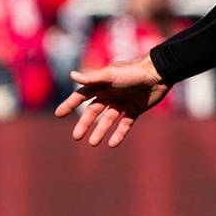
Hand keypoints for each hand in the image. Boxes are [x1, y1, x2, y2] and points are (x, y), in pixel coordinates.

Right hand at [55, 55, 170, 147]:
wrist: (158, 74)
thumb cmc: (132, 72)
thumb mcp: (110, 75)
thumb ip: (92, 77)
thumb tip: (71, 75)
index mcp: (101, 84)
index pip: (81, 96)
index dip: (69, 104)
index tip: (58, 114)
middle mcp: (109, 94)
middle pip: (92, 112)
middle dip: (84, 124)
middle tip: (76, 136)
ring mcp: (121, 102)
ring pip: (107, 120)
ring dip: (100, 131)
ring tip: (93, 143)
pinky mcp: (134, 110)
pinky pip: (124, 124)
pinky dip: (119, 134)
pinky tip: (112, 144)